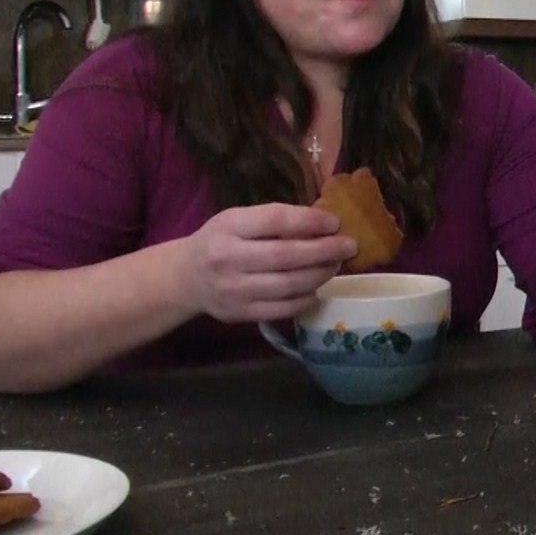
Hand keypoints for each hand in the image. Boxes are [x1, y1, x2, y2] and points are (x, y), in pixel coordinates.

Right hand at [181, 204, 356, 322]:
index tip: (335, 223)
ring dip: (320, 275)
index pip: (276, 220)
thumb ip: (274, 220)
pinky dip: (306, 298)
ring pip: (289, 285)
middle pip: (286, 256)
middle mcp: (228, 258)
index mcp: (229, 227)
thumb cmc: (221, 241)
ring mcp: (234, 290)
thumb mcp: (238, 220)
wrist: (185, 278)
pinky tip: (317, 288)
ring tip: (336, 265)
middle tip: (350, 246)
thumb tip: (324, 222)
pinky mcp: (240, 314)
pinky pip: (283, 309)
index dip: (310, 221)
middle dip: (325, 251)